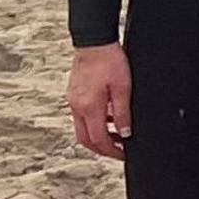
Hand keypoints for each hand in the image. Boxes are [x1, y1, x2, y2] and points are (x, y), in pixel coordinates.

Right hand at [68, 44, 129, 159]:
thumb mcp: (123, 88)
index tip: (124, 155)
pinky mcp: (74, 94)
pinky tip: (109, 118)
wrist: (94, 42)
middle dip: (102, 149)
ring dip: (98, 136)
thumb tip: (125, 133)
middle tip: (119, 151)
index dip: (112, 151)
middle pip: (86, 139)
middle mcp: (77, 106)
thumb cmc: (110, 60)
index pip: (98, 140)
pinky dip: (95, 123)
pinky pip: (82, 116)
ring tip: (118, 136)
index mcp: (89, 107)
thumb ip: (123, 113)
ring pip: (82, 129)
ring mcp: (73, 100)